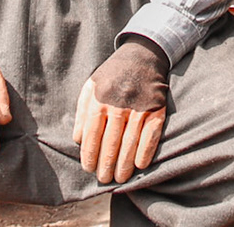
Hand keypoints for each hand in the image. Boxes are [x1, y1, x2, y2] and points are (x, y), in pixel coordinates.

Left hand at [72, 37, 169, 184]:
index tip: (89, 168)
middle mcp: (118, 105)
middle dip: (106, 165)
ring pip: (129, 143)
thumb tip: (78, 140)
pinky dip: (145, 153)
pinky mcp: (156, 109)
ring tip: (119, 178)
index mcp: (99, 99)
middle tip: (104, 179)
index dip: (90, 155)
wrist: (142, 55)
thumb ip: (81, 113)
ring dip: (124, 165)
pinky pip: (150, 136)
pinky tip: (139, 165)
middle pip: (110, 143)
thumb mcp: (90, 87)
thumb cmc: (112, 76)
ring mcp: (138, 107)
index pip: (91, 135)